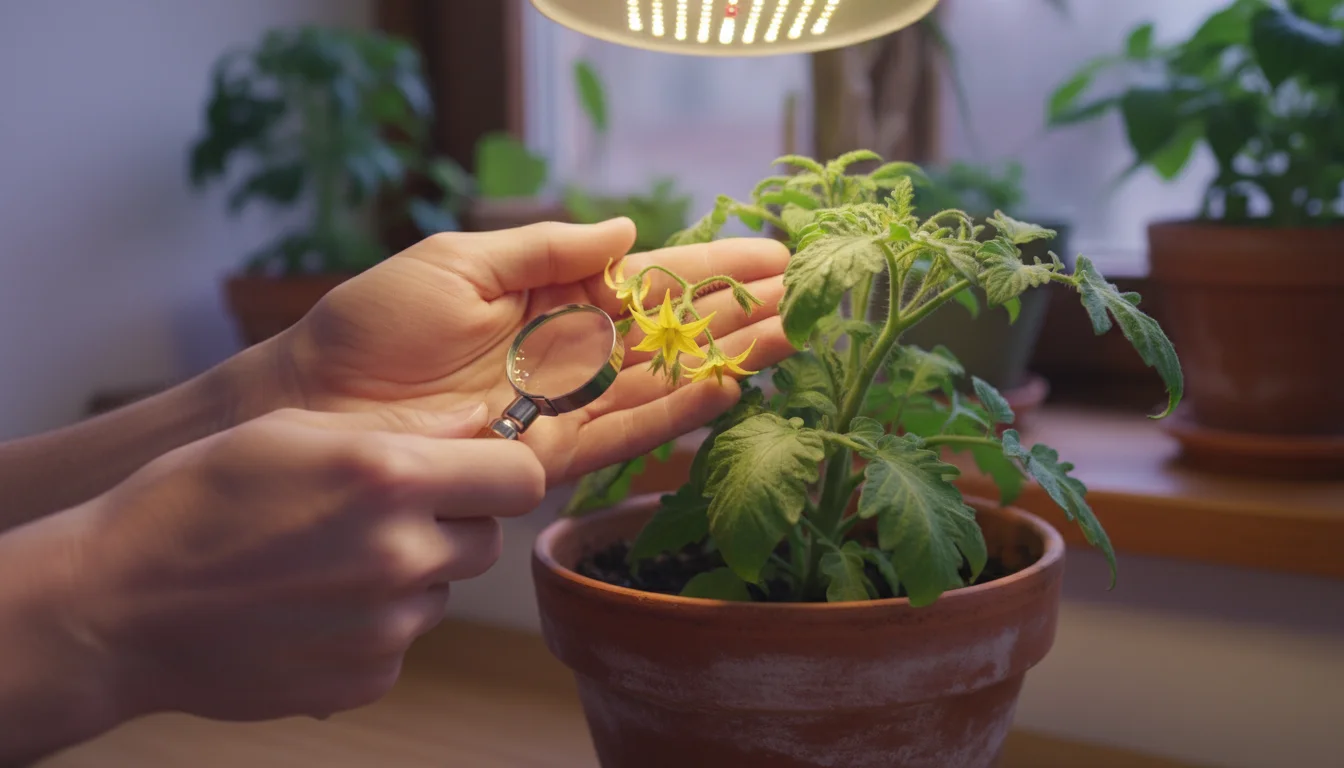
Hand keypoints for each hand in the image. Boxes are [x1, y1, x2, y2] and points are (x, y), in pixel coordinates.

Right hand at [53, 403, 538, 722]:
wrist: (118, 606)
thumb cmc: (195, 501)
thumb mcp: (291, 430)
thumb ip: (400, 427)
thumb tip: (478, 420)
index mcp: (390, 478)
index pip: (519, 476)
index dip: (501, 470)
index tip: (477, 470)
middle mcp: (401, 555)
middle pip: (488, 539)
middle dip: (453, 524)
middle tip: (384, 515)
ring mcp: (387, 626)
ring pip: (442, 591)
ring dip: (408, 575)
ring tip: (326, 562)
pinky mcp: (368, 678)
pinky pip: (402, 641)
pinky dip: (372, 626)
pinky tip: (310, 608)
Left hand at [267, 219, 793, 482]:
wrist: (318, 404)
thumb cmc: (374, 324)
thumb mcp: (459, 262)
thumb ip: (545, 249)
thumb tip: (626, 228)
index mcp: (551, 294)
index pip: (649, 278)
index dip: (711, 267)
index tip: (772, 253)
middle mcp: (569, 350)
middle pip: (672, 331)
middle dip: (740, 313)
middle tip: (808, 298)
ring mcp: (564, 404)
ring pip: (663, 381)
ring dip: (729, 361)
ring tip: (792, 339)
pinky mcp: (548, 455)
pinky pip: (624, 433)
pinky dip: (676, 415)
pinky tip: (728, 392)